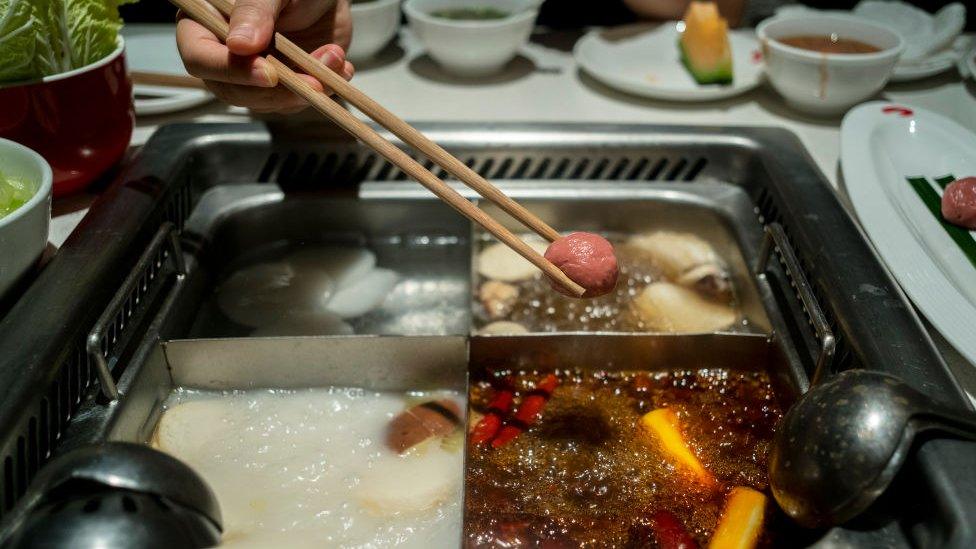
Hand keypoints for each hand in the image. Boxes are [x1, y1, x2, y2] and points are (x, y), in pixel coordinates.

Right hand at [177, 0, 353, 112]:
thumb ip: (254, 11)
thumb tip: (239, 46)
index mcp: (204, 22)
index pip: (199, 57)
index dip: (231, 71)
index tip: (270, 74)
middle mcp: (222, 52)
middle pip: (232, 91)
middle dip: (277, 92)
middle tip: (313, 82)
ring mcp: (251, 72)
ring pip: (266, 101)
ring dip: (305, 91)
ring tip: (333, 58)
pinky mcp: (280, 84)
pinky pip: (294, 100)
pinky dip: (322, 90)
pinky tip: (340, 67)